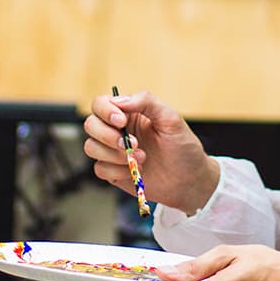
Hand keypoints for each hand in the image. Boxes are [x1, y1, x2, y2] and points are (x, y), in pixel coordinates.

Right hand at [83, 90, 219, 214]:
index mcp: (129, 112)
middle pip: (90, 124)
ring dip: (114, 154)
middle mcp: (118, 130)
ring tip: (141, 158)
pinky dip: (116, 170)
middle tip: (131, 144)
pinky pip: (99, 169)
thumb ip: (146, 102)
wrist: (189, 180)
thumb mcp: (170, 118)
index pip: (101, 103)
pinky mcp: (113, 172)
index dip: (105, 110)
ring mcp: (114, 151)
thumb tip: (120, 100)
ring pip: (91, 147)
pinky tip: (135, 171)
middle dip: (107, 136)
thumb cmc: (182, 146)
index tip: (121, 122)